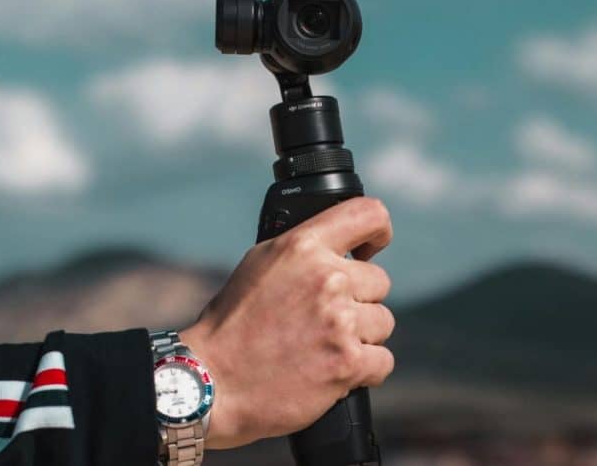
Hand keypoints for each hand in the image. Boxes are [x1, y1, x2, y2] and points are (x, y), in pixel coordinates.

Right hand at [180, 197, 394, 448]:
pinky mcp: (348, 363)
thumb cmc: (231, 326)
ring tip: (323, 346)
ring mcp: (340, 322)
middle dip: (358, 301)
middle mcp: (326, 279)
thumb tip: (341, 248)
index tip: (371, 249)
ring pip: (383, 322)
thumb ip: (303, 251)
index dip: (377, 232)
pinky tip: (334, 370)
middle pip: (379, 282)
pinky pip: (383, 360)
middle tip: (324, 319)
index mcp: (303, 247)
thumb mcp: (259, 264)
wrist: (212, 380)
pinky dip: (364, 370)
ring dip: (361, 336)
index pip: (368, 215)